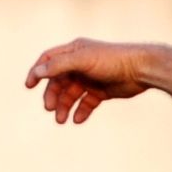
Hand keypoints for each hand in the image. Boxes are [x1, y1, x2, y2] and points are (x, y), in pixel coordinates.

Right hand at [25, 40, 152, 124]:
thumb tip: (37, 72)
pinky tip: (78, 120)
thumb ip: (58, 65)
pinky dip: (80, 111)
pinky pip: (85, 103)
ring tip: (61, 120)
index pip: (48, 61)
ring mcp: (90, 78)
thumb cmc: (112, 60)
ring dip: (64, 107)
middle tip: (50, 109)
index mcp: (74, 51)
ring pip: (71, 95)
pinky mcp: (101, 91)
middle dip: (52, 96)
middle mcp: (80, 64)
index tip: (29, 86)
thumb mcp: (82, 60)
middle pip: (58, 82)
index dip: (37, 72)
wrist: (142, 69)